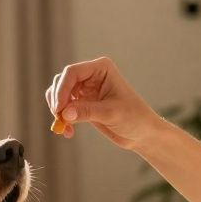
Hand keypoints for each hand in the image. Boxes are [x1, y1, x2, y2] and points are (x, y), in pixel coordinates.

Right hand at [45, 56, 164, 149]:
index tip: (59, 109)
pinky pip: (64, 108)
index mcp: (101, 68)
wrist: (142, 133)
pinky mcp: (82, 104)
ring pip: (59, 94)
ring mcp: (85, 89)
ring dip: (58, 111)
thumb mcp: (111, 113)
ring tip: (65, 127)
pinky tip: (68, 132)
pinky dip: (62, 119)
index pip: (72, 72)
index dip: (62, 89)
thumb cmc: (134, 117)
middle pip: (62, 81)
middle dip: (58, 100)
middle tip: (60, 119)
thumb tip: (64, 113)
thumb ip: (87, 112)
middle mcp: (91, 75)